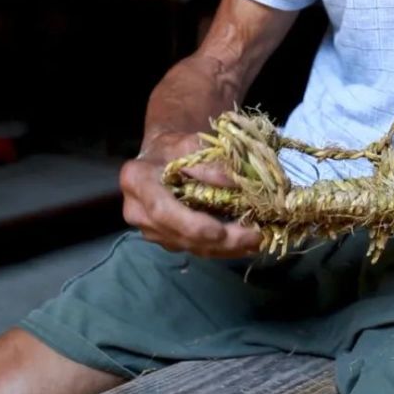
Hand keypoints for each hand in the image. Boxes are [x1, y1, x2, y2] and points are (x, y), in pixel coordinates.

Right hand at [120, 132, 261, 257]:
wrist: (162, 156)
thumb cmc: (176, 146)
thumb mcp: (192, 143)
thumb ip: (211, 160)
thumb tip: (237, 182)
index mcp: (137, 180)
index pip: (162, 210)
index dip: (191, 224)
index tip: (220, 232)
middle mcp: (137, 210)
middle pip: (179, 234)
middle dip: (218, 241)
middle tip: (253, 236)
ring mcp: (150, 229)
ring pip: (190, 246)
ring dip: (225, 248)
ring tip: (256, 241)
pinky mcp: (166, 239)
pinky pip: (194, 249)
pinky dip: (222, 249)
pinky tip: (246, 245)